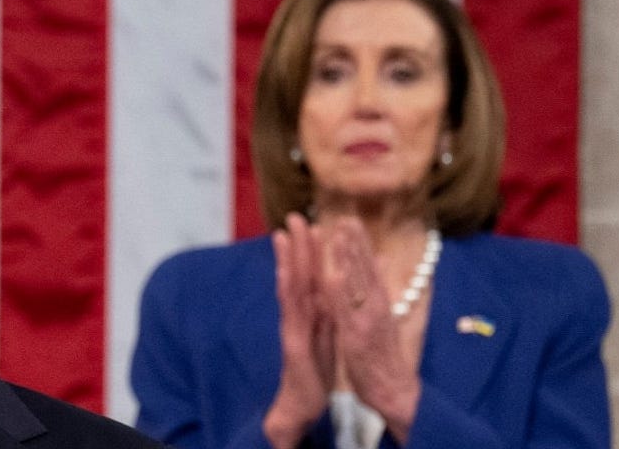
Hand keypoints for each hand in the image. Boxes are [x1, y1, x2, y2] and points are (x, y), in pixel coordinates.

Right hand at [263, 213, 334, 447]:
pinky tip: (286, 273)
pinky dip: (289, 290)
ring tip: (283, 236)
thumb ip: (330, 309)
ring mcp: (293, 327)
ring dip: (286, 260)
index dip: (313, 250)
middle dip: (297, 245)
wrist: (303, 402)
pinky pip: (292, 313)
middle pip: (298, 274)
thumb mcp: (327, 333)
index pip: (312, 276)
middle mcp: (298, 315)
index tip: (315, 224)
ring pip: (290, 288)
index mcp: (311, 312)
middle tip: (294, 216)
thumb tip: (335, 286)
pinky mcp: (293, 342)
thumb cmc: (315, 369)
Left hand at [319, 217, 420, 441]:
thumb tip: (381, 259)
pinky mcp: (357, 336)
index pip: (367, 268)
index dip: (359, 244)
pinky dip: (342, 294)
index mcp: (377, 302)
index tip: (350, 220)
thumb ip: (379, 288)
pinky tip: (334, 276)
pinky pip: (348, 312)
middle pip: (365, 270)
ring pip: (358, 284)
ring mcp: (367, 320)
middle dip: (355, 243)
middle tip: (346, 217)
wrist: (392, 388)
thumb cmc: (383, 353)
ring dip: (349, 259)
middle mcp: (375, 307)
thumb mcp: (381, 317)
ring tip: (341, 236)